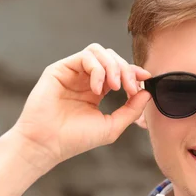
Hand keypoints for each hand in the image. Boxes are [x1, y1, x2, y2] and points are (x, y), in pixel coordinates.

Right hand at [11, 43, 151, 168]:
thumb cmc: (75, 139)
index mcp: (96, 90)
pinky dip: (97, 69)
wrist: (48, 144)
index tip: (145, 79)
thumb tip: (147, 92)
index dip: (133, 71)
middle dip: (126, 69)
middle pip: (111, 57)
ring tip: (115, 87)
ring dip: (112, 66)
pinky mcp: (59, 69)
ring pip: (98, 51)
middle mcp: (84, 78)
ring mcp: (72, 72)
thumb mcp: (111, 126)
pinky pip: (85, 56)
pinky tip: (97, 89)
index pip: (118, 71)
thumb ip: (131, 109)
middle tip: (129, 88)